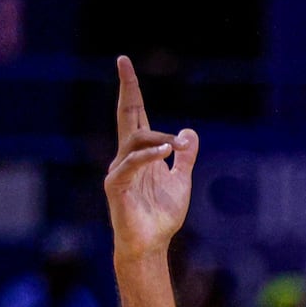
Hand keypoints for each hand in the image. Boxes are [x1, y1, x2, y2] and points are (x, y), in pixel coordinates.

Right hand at [103, 57, 198, 260]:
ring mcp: (120, 169)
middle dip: (126, 88)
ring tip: (178, 147)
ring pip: (136, 138)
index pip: (135, 114)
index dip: (131, 89)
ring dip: (159, 138)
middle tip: (124, 62)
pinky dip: (149, 156)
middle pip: (127, 115)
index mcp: (141, 153)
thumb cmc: (161, 216)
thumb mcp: (181, 180)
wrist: (151, 244)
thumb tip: (189, 132)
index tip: (124, 62)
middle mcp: (126, 156)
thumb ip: (185, 157)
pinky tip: (166, 152)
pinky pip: (132, 163)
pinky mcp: (117, 185)